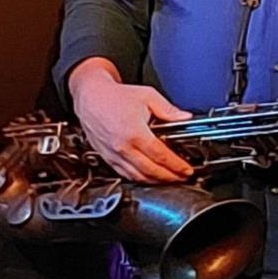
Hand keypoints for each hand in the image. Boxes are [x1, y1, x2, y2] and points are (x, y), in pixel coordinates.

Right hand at [72, 71, 194, 182]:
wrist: (91, 97)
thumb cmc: (115, 96)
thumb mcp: (147, 96)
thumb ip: (168, 110)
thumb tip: (185, 118)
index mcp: (134, 132)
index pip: (161, 156)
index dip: (177, 166)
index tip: (186, 169)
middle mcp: (123, 147)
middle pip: (151, 171)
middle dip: (170, 177)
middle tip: (182, 177)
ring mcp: (113, 155)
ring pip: (138, 177)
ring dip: (156, 181)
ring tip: (169, 179)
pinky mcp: (107, 158)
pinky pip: (125, 175)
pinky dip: (139, 179)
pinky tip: (149, 177)